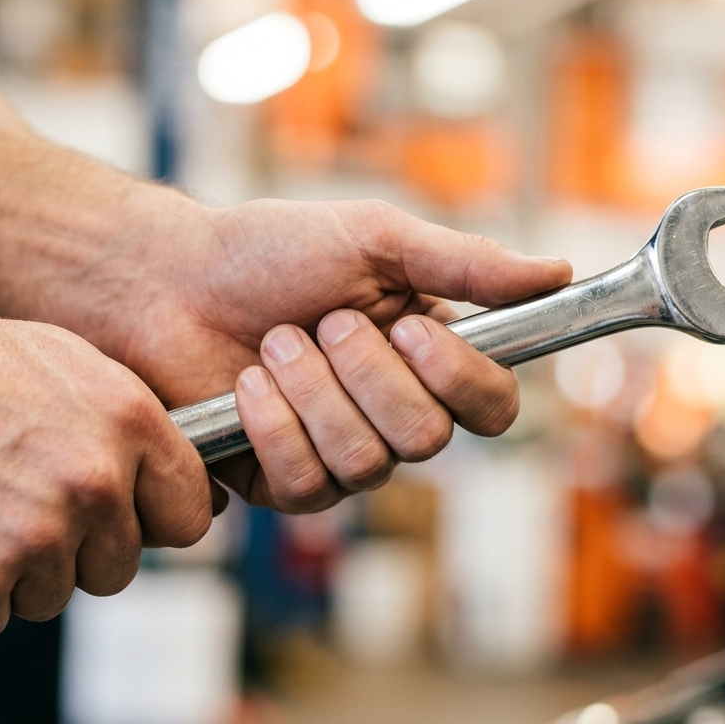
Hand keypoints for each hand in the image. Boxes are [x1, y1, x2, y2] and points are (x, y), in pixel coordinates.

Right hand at [0, 303, 212, 640]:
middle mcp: (94, 482)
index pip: (190, 515)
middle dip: (76, 552)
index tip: (127, 520)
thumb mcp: (63, 361)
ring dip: (14, 573)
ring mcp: (36, 537)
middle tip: (17, 508)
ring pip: (53, 597)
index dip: (154, 523)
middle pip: (119, 569)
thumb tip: (173, 478)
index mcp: (128, 422)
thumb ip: (126, 424)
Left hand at [68, 197, 572, 512]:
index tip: (411, 325)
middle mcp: (394, 412)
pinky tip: (247, 386)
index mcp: (428, 355)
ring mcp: (341, 452)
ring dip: (313, 392)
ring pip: (366, 464)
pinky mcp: (283, 480)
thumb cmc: (270, 249)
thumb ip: (465, 261)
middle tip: (323, 321)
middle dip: (367, 373)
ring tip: (274, 343)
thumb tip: (558, 270)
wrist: (166, 279)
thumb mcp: (374, 238)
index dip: (462, 379)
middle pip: (427, 439)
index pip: (493, 406)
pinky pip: (306, 486)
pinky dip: (273, 426)